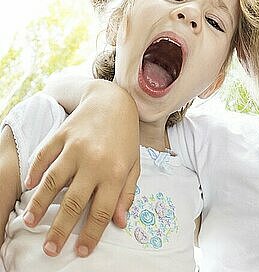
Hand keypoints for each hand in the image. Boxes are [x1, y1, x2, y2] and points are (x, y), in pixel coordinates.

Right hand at [24, 80, 139, 256]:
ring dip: (40, 204)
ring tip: (31, 223)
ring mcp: (76, 147)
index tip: (81, 251)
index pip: (103, 210)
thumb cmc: (125, 138)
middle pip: (74, 202)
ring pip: (53, 181)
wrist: (113, 102)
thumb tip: (119, 223)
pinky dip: (35, 173)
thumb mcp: (133, 165)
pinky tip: (29, 188)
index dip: (91, 233)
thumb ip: (127, 193)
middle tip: (49, 249)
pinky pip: (44, 157)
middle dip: (60, 229)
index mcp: (116, 172)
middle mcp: (95, 161)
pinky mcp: (62, 135)